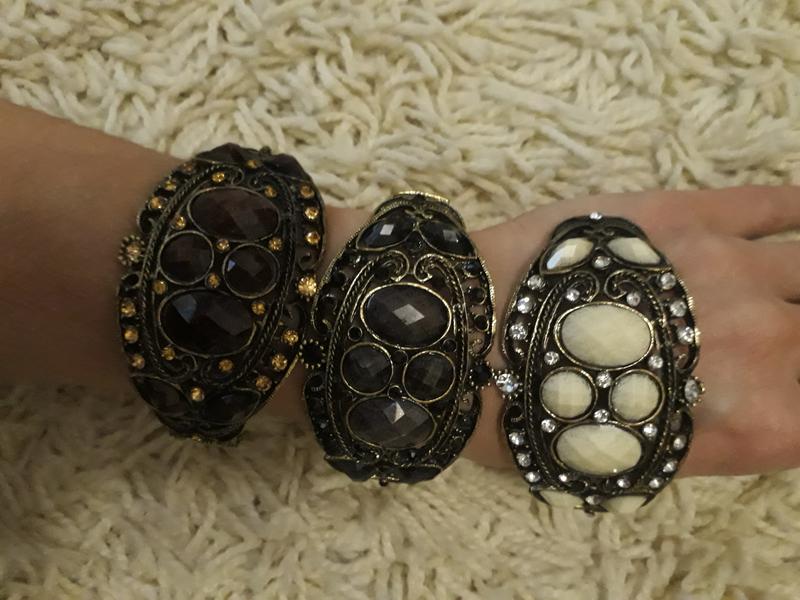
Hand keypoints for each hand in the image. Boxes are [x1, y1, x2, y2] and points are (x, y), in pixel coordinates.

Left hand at [468, 186, 799, 476]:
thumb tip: (755, 421)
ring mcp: (731, 269)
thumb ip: (715, 445)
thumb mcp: (636, 465)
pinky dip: (799, 209)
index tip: (785, 384)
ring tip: (790, 285)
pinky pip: (771, 203)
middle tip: (768, 336)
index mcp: (758, 424)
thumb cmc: (542, 421)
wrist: (472, 345)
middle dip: (797, 337)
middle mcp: (768, 344)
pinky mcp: (687, 214)